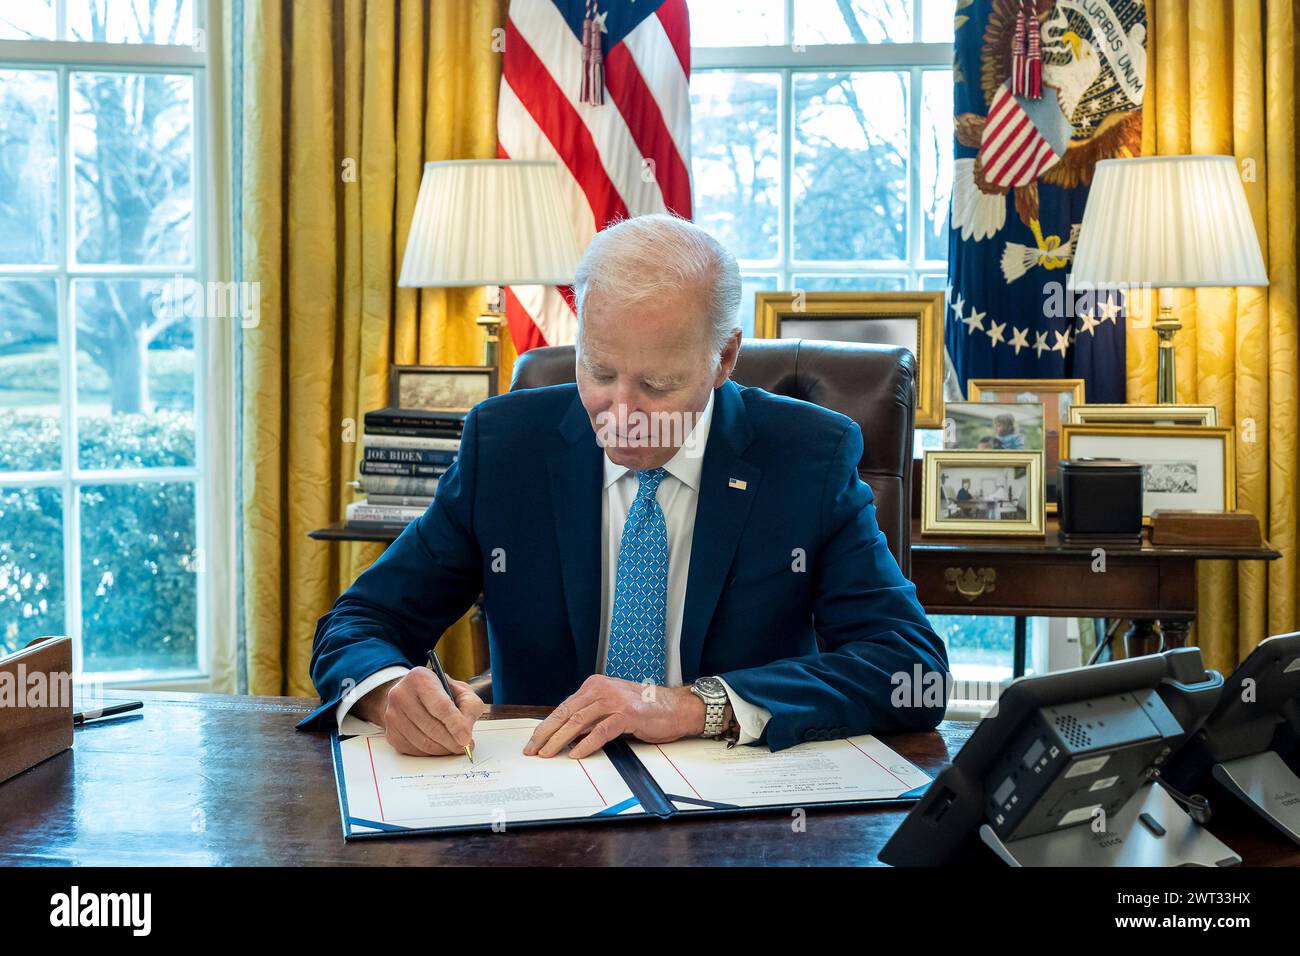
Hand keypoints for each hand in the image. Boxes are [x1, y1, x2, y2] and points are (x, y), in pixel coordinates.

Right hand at [360, 669, 485, 756]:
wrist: (410, 695)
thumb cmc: (438, 692)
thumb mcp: (460, 690)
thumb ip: (469, 706)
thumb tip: (466, 731)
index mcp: (420, 678)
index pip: (441, 706)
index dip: (455, 725)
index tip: (466, 739)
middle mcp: (402, 694)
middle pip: (432, 727)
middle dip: (452, 741)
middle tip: (465, 746)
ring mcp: (393, 715)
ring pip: (423, 742)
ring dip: (443, 749)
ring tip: (455, 746)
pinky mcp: (391, 733)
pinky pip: (415, 750)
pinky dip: (432, 753)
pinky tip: (440, 746)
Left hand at [523, 675, 703, 758]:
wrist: (676, 708)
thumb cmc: (644, 710)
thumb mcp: (612, 707)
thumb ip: (591, 716)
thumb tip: (566, 737)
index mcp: (595, 686)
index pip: (564, 707)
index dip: (546, 726)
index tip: (534, 742)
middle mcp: (602, 689)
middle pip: (566, 713)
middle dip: (546, 733)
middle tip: (533, 750)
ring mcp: (615, 700)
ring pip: (579, 721)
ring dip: (560, 740)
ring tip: (548, 753)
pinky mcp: (628, 713)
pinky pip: (601, 730)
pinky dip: (587, 743)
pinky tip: (576, 753)